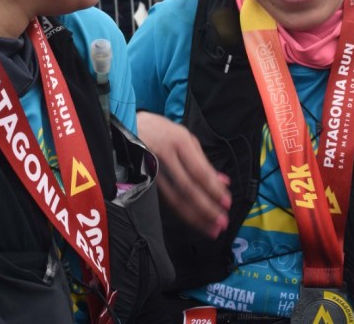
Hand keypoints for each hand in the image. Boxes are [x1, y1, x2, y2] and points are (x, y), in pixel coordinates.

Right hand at [135, 112, 230, 236]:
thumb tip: (223, 182)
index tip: (227, 203)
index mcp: (179, 141)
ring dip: (195, 216)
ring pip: (175, 198)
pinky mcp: (144, 178)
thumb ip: (203, 161)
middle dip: (207, 208)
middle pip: (188, 187)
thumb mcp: (183, 137)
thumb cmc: (160, 131)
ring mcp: (152, 168)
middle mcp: (165, 154)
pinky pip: (166, 199)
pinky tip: (193, 219)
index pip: (200, 171)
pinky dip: (182, 211)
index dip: (214, 189)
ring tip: (210, 228)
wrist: (126, 126)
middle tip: (221, 222)